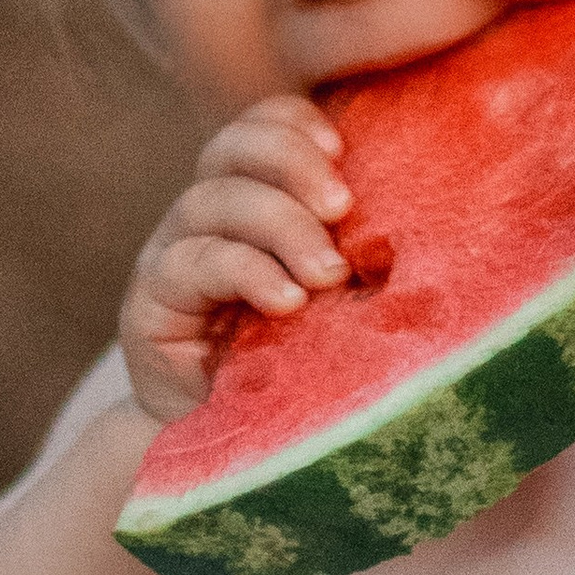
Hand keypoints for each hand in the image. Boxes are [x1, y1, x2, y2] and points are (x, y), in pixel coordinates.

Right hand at [120, 96, 350, 422]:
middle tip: (342, 207)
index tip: (343, 151)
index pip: (257, 129)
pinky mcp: (149, 304)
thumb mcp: (335, 302)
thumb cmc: (297, 369)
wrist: (231, 449)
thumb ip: (355, 255)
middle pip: (229, 150)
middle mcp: (203, 218)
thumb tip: (425, 223)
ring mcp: (171, 256)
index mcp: (247, 201)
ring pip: (211, 201)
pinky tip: (288, 300)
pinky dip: (247, 272)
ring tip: (327, 272)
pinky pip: (193, 264)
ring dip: (279, 225)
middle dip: (290, 164)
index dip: (293, 125)